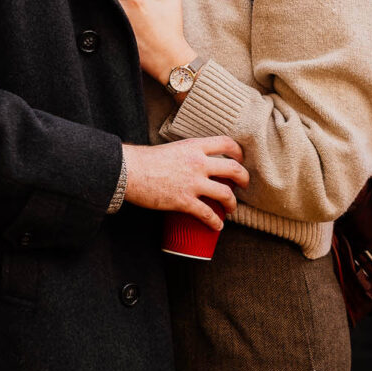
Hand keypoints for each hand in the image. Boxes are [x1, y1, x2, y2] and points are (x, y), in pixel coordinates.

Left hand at [98, 0, 192, 83]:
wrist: (169, 60)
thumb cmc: (172, 31)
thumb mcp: (174, 2)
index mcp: (137, 0)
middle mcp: (123, 11)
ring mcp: (115, 25)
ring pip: (96, 5)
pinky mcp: (111, 37)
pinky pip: (98, 22)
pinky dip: (93, 15)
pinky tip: (84, 9)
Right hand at [122, 137, 249, 230]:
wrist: (127, 171)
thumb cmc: (143, 160)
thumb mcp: (170, 148)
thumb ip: (185, 153)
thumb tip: (191, 161)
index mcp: (193, 147)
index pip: (226, 143)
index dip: (238, 152)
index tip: (239, 159)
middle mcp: (198, 163)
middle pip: (234, 170)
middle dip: (244, 179)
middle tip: (243, 185)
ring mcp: (193, 183)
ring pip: (226, 194)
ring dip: (233, 203)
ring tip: (232, 208)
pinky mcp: (184, 201)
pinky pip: (208, 214)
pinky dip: (216, 222)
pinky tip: (218, 226)